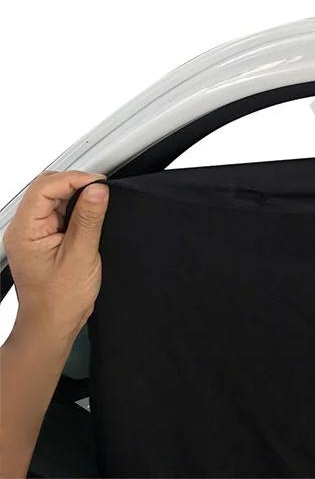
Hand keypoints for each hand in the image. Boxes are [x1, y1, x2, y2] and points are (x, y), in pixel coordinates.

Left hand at [3, 170, 109, 344]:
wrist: (52, 325)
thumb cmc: (59, 300)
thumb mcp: (81, 256)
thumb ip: (89, 219)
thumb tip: (97, 189)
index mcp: (25, 232)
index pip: (44, 188)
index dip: (74, 179)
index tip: (99, 184)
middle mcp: (24, 229)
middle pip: (45, 187)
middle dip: (75, 183)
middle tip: (100, 191)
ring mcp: (33, 233)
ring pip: (53, 196)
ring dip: (76, 195)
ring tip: (97, 205)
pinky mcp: (44, 237)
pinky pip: (59, 210)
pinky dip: (76, 207)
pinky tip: (90, 215)